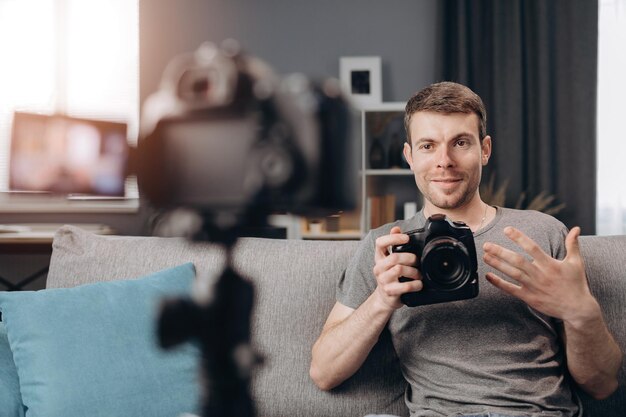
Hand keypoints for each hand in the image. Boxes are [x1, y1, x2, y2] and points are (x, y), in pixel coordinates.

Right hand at [372, 226, 421, 309]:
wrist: (385, 298)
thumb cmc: (391, 276)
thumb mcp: (390, 260)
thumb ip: (393, 244)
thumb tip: (396, 228)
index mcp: (379, 258)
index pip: (380, 243)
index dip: (393, 238)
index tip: (406, 238)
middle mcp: (379, 268)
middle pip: (394, 257)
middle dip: (410, 258)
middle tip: (417, 262)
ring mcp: (383, 280)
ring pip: (399, 270)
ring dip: (414, 272)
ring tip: (419, 274)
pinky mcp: (389, 291)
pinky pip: (405, 286)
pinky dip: (415, 284)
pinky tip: (418, 284)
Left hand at [483, 226, 598, 323]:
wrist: (577, 309)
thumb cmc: (576, 284)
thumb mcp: (576, 263)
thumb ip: (573, 245)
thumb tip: (576, 228)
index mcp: (550, 264)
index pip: (532, 247)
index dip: (519, 238)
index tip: (507, 229)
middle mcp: (540, 275)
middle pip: (517, 261)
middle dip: (500, 252)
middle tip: (486, 244)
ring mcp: (533, 287)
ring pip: (512, 274)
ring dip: (497, 264)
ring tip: (484, 256)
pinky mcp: (529, 297)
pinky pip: (511, 289)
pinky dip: (499, 283)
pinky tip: (488, 276)